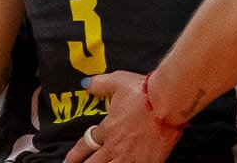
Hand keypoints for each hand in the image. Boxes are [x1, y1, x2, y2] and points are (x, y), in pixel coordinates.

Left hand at [64, 71, 179, 162]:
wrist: (168, 102)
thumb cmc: (144, 91)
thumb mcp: (119, 81)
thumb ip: (101, 84)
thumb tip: (86, 83)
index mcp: (107, 130)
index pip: (83, 146)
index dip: (74, 155)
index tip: (68, 160)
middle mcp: (114, 147)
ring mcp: (130, 157)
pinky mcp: (147, 162)